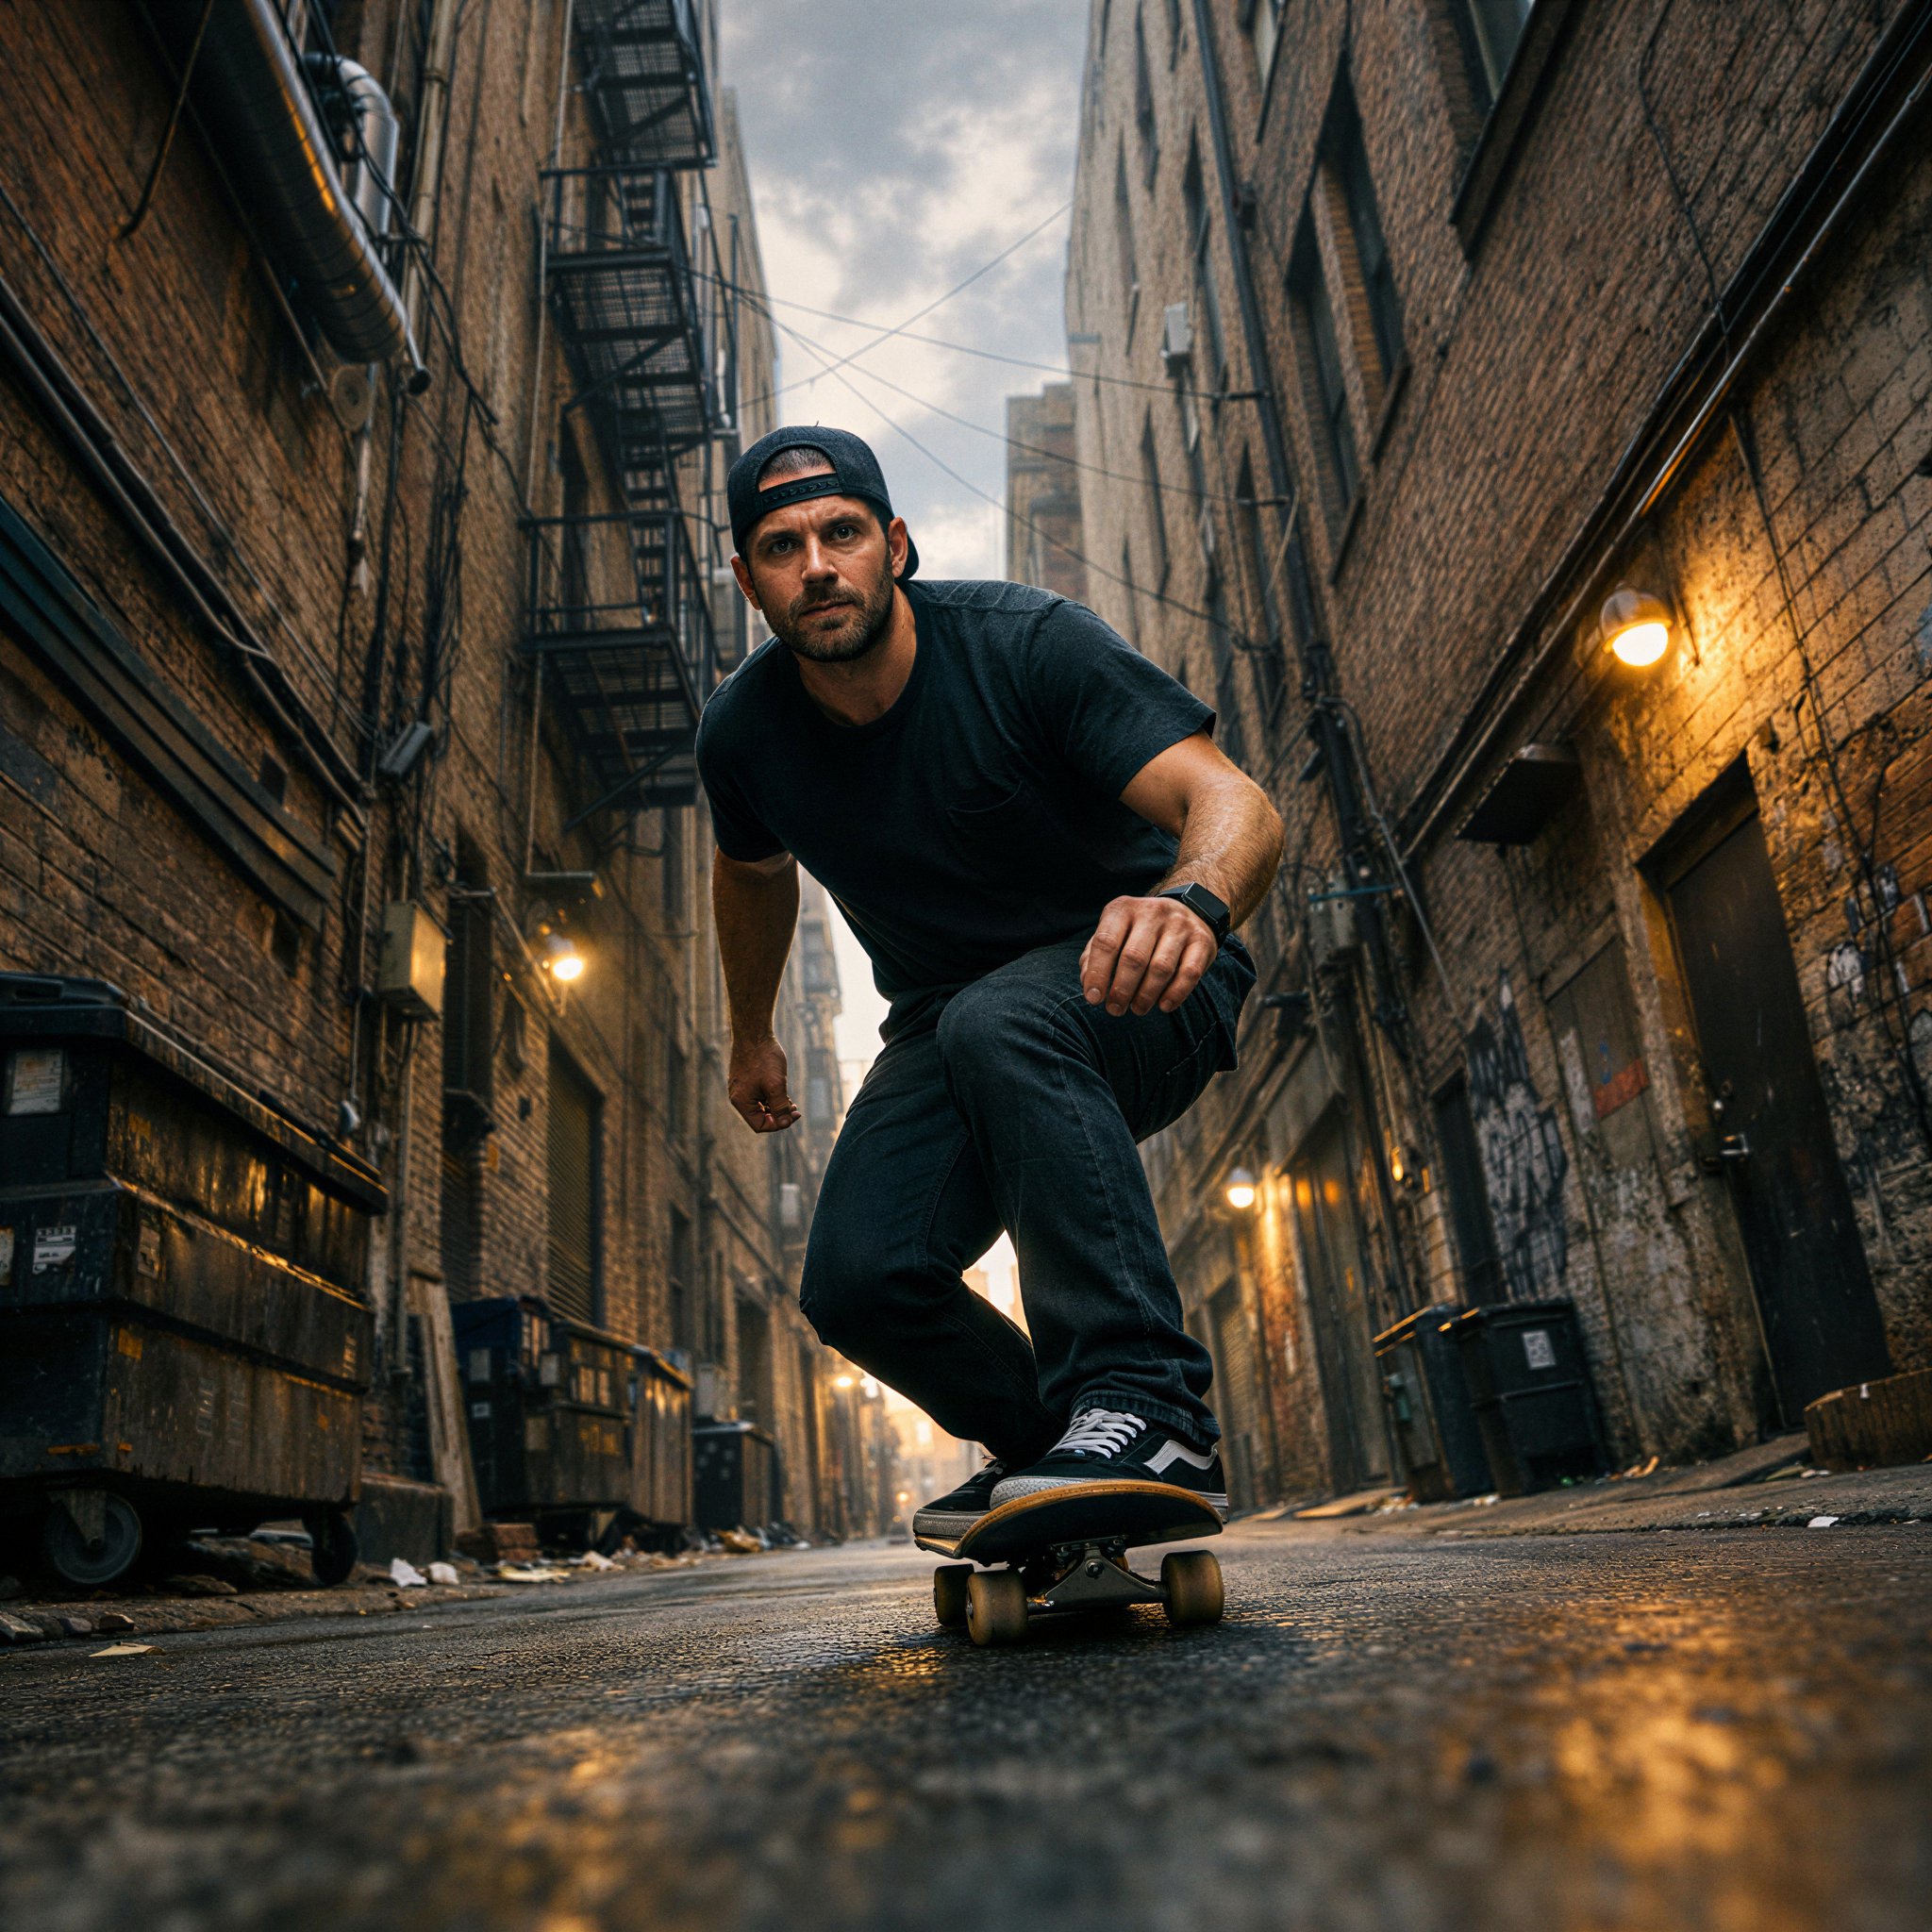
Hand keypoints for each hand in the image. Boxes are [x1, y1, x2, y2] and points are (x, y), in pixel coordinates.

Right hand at [727, 1034, 800, 1132]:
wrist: (753, 1032)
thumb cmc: (763, 1058)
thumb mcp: (776, 1085)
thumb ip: (780, 1107)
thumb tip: (784, 1123)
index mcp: (741, 1102)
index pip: (759, 1125)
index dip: (777, 1124)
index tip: (792, 1116)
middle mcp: (738, 1097)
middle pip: (760, 1117)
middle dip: (779, 1115)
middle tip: (795, 1109)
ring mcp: (741, 1088)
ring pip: (761, 1106)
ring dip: (776, 1106)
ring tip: (791, 1101)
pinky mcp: (745, 1079)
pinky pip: (758, 1095)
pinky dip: (771, 1096)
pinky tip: (783, 1091)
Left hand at [1080, 894, 1217, 1017]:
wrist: (1188, 910)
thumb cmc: (1139, 931)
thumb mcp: (1114, 933)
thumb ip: (1094, 955)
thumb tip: (1088, 983)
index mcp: (1123, 909)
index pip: (1106, 942)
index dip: (1097, 973)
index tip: (1093, 999)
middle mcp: (1152, 912)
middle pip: (1133, 957)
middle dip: (1121, 990)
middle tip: (1115, 1009)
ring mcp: (1180, 925)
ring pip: (1161, 968)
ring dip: (1146, 995)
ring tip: (1137, 1009)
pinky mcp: (1202, 940)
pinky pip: (1189, 973)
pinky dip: (1175, 994)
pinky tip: (1164, 1005)